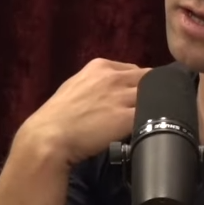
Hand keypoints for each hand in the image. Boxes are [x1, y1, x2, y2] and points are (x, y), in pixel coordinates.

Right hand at [16, 58, 150, 165]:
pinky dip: (151, 119)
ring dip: (153, 106)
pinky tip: (148, 126)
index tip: (139, 95)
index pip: (134, 70)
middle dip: (152, 91)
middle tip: (151, 106)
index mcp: (101, 66)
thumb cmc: (58, 115)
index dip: (140, 83)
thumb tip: (115, 86)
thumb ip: (98, 81)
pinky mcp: (126, 117)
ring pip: (152, 95)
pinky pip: (149, 114)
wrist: (49, 137)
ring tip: (150, 117)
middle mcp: (113, 77)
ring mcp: (121, 96)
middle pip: (148, 79)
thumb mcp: (76, 85)